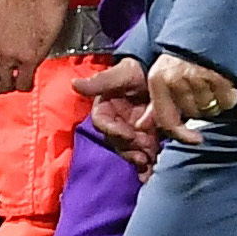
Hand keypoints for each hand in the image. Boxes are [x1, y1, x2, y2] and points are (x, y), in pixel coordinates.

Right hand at [77, 57, 157, 178]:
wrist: (161, 68)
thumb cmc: (137, 69)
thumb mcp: (121, 74)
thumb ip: (100, 82)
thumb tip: (75, 85)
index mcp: (105, 107)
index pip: (102, 122)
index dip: (113, 130)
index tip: (129, 135)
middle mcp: (115, 120)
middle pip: (115, 140)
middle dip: (127, 148)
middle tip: (142, 152)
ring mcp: (131, 128)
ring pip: (128, 148)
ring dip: (137, 156)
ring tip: (149, 160)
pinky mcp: (146, 135)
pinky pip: (144, 150)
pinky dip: (147, 160)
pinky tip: (152, 167)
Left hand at [149, 52, 236, 144]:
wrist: (206, 29)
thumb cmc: (182, 58)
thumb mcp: (162, 76)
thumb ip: (155, 104)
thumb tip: (141, 125)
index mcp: (157, 80)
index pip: (166, 120)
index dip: (181, 135)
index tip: (195, 139)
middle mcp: (175, 79)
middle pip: (192, 115)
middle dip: (199, 108)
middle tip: (200, 89)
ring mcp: (197, 76)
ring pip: (210, 109)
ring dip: (215, 102)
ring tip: (211, 83)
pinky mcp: (218, 75)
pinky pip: (227, 101)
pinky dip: (228, 97)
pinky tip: (223, 83)